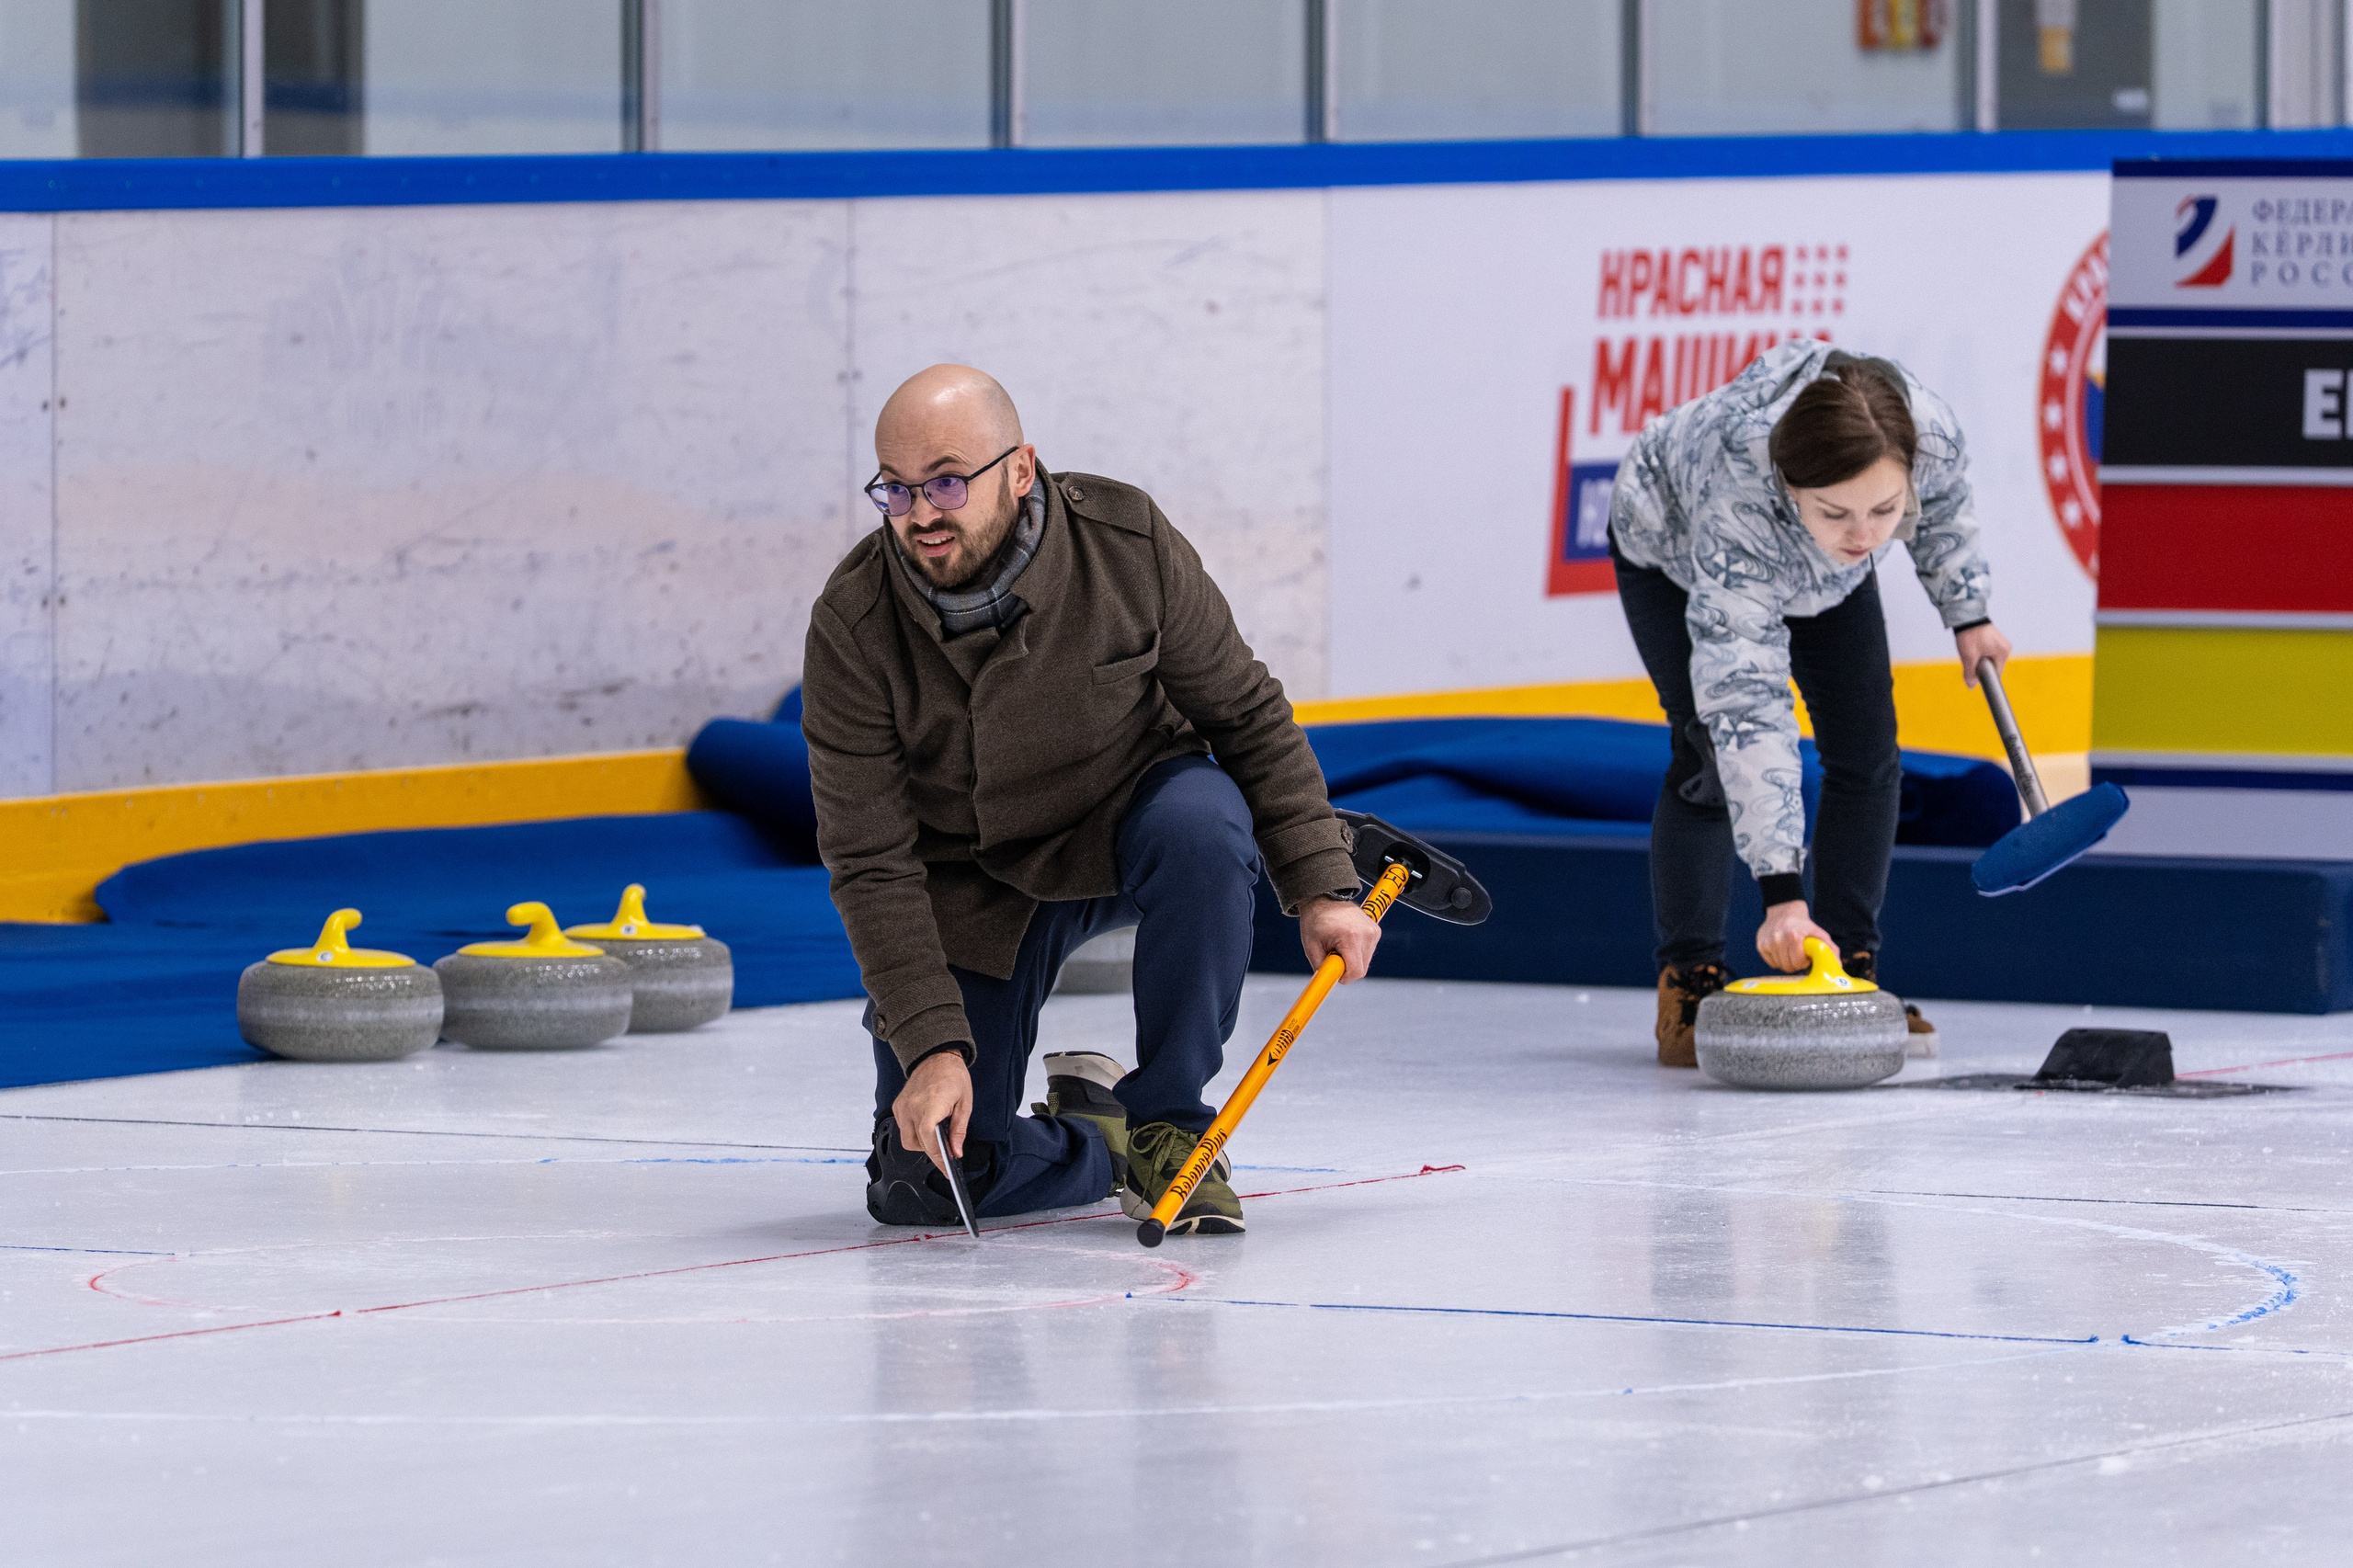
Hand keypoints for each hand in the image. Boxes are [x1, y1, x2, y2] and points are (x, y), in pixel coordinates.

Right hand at [891, 1049, 972, 1177]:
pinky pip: (903, 1129)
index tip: (946, 1167)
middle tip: (945, 1154)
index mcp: (932, 1104)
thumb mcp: (964, 1104)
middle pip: (917, 1143)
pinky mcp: (898, 1106)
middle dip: (932, 1153)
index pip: (928, 1138)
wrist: (937, 1056)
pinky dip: (914, 1133)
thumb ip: (959, 1130)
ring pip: (907, 1140)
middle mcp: (913, 1106)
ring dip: (921, 1144)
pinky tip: (926, 1127)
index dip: (937, 1156)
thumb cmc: (953, 1076)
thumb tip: (956, 1152)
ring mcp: (903, 1106)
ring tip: (935, 1138)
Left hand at [1301, 895, 1381, 982]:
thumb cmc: (1316, 921)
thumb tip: (1326, 984)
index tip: (1333, 972)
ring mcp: (1373, 931)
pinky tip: (1345, 941)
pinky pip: (1367, 952)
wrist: (1325, 897)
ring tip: (1338, 945)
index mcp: (1350, 937)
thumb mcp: (1311, 947)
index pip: (1356, 972)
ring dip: (1351, 960)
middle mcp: (1366, 934)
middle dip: (1346, 968)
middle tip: (1332, 955)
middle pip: (1361, 969)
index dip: (1344, 977)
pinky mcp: (1376, 931)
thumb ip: (1321, 968)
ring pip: (1365, 962)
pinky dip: (1356, 952)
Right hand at [1757, 900, 1834, 972]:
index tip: (1805, 954)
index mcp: (1793, 936)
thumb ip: (1831, 950)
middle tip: (1798, 953)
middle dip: (1795, 963)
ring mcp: (1767, 942)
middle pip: (1787, 966)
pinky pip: (1770, 963)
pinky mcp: (1760, 944)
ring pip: (1778, 966)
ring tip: (1790, 951)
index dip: (1803, 961)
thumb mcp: (1820, 934)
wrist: (1785, 911)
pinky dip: (1777, 959)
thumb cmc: (1804, 925)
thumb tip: (1837, 967)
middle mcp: (1778, 938)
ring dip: (1786, 961)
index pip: (1797, 963)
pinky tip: (1781, 950)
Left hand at [1956, 622, 2012, 689]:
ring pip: (1989, 659)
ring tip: (1971, 649)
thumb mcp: (1968, 656)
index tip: (1975, 674)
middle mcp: (2005, 648)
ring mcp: (2001, 643)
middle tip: (1970, 657)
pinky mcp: (1995, 640)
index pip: (1996, 673)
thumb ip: (1970, 673)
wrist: (1966, 615)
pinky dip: (1980, 653)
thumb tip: (1971, 686)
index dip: (1985, 676)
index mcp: (2003, 652)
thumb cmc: (1970, 634)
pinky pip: (1988, 652)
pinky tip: (1972, 646)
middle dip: (1981, 666)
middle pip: (1993, 666)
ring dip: (1979, 659)